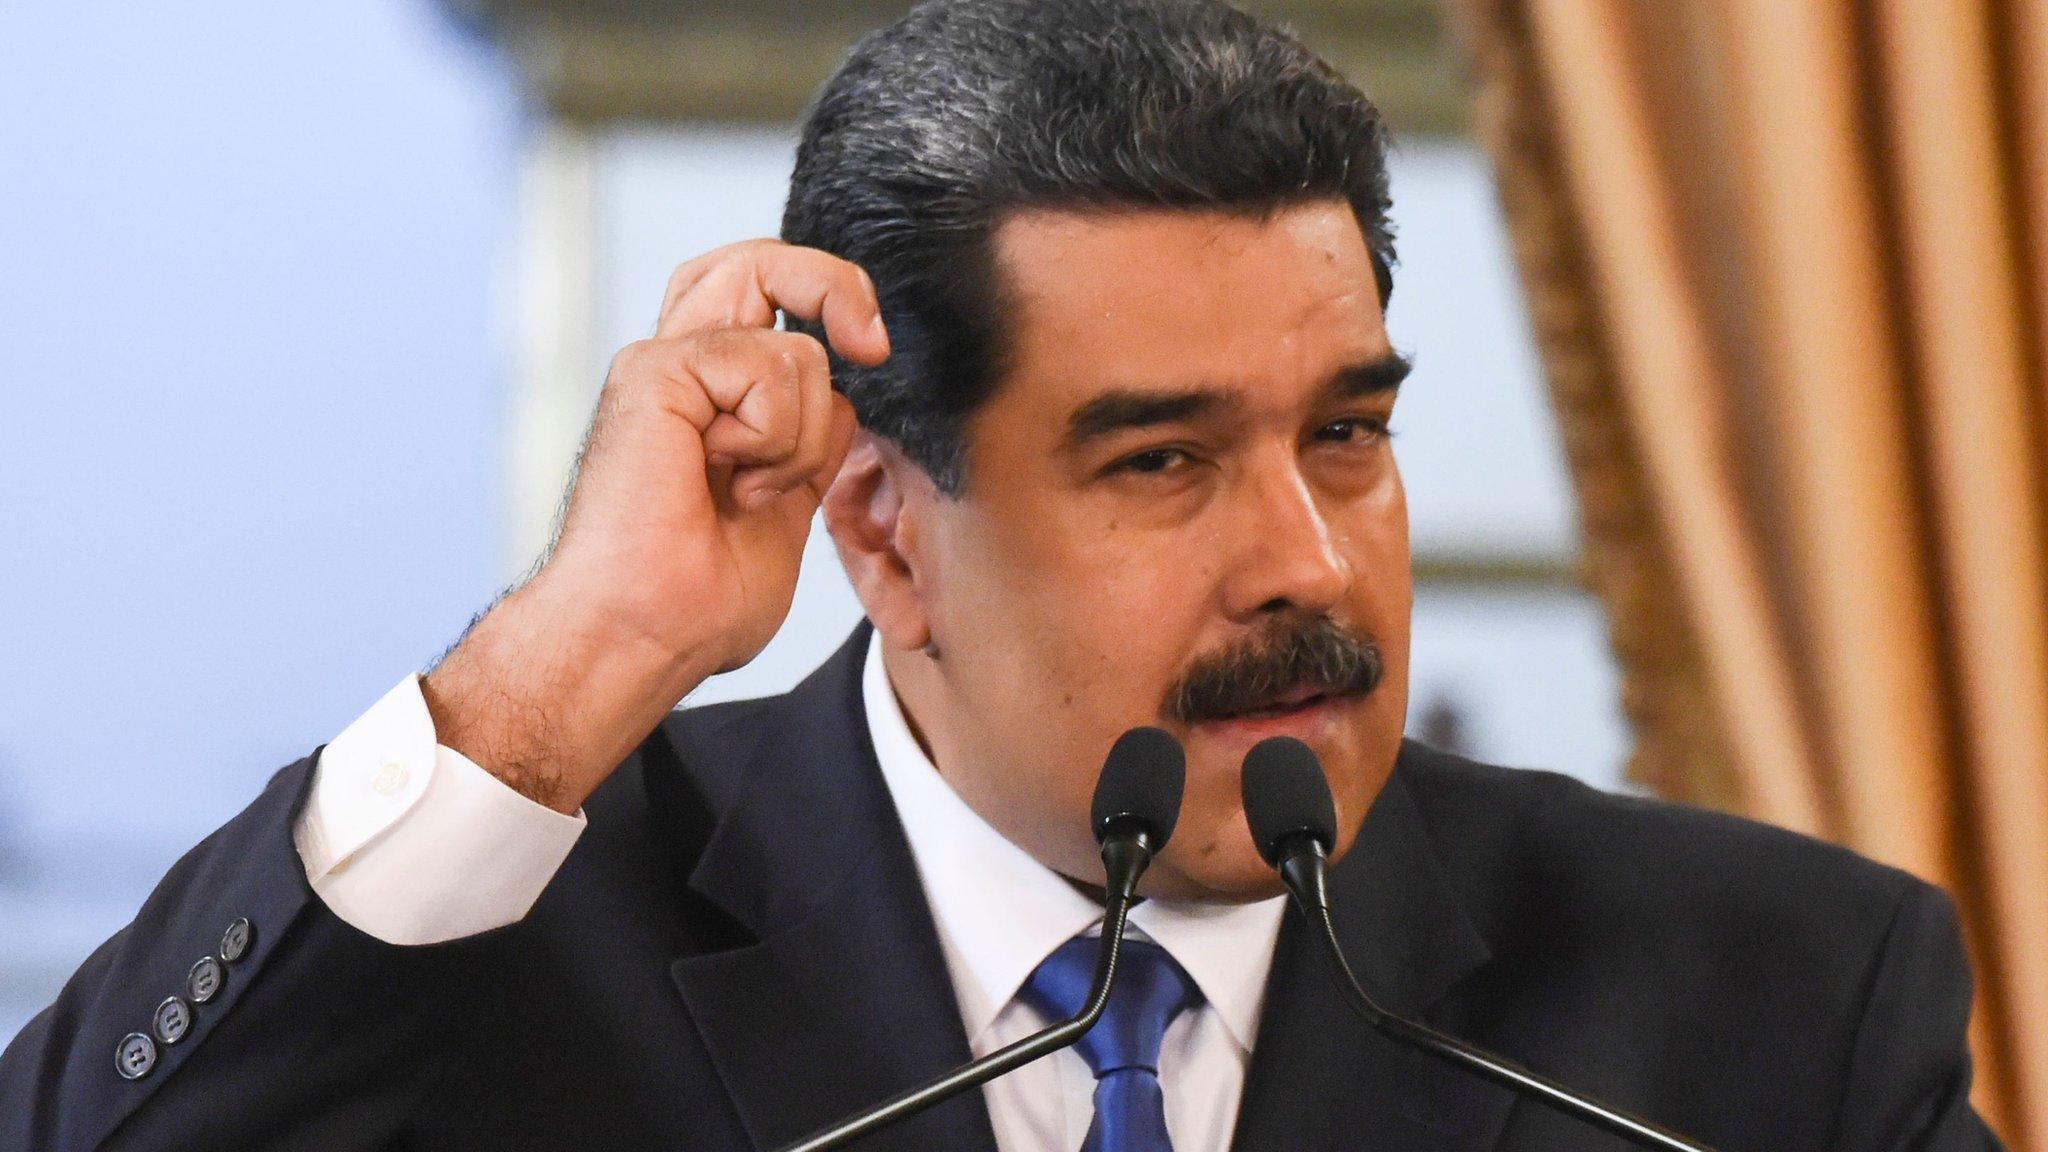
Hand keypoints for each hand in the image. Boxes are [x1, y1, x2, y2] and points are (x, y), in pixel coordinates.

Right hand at [422, 240, 888, 811]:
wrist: (646, 635)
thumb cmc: (697, 601)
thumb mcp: (787, 505)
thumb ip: (810, 443)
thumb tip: (848, 399)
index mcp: (705, 395)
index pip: (760, 292)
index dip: (825, 295)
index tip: (872, 350)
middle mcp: (680, 367)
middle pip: (760, 262)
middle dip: (831, 285)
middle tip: (869, 344)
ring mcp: (663, 364)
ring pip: (793, 344)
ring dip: (801, 436)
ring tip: (749, 490)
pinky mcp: (654, 372)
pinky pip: (765, 369)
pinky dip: (773, 439)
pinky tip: (728, 480)